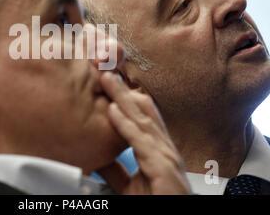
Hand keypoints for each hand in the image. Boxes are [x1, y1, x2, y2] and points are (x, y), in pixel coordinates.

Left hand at [97, 72, 190, 194]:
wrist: (171, 213)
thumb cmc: (157, 200)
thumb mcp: (130, 184)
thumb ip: (116, 169)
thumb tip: (98, 156)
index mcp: (157, 148)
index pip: (143, 115)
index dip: (126, 96)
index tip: (110, 80)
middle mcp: (164, 148)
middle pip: (143, 110)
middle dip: (123, 89)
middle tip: (105, 68)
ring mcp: (166, 156)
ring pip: (142, 120)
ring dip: (122, 98)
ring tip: (106, 79)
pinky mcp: (163, 169)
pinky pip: (141, 142)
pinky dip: (125, 125)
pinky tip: (112, 111)